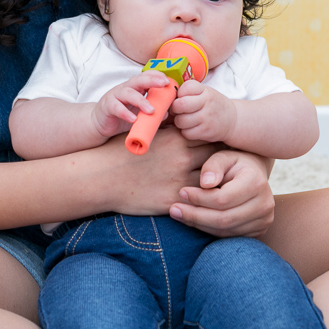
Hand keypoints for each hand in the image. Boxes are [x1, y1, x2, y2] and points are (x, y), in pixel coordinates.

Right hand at [92, 71, 172, 137]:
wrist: (100, 122)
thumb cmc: (122, 114)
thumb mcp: (139, 112)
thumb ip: (152, 111)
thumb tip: (167, 113)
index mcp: (135, 87)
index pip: (146, 76)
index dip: (156, 76)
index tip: (168, 80)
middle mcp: (125, 88)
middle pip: (138, 80)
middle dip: (152, 80)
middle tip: (164, 84)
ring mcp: (115, 96)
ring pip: (128, 93)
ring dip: (141, 101)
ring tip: (151, 110)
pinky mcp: (107, 106)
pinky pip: (116, 108)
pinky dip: (125, 113)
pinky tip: (133, 119)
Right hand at [98, 127, 216, 215]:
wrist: (101, 177)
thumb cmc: (122, 153)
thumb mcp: (148, 135)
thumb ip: (171, 132)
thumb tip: (188, 126)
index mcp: (177, 139)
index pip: (210, 137)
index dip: (216, 142)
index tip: (219, 147)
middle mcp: (182, 159)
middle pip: (217, 158)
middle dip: (222, 161)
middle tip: (227, 166)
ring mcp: (179, 181)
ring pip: (212, 182)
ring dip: (216, 182)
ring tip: (220, 184)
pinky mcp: (173, 201)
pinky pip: (198, 202)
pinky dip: (204, 201)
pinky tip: (204, 201)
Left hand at [168, 149, 275, 237]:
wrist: (253, 173)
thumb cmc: (233, 162)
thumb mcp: (222, 156)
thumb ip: (213, 166)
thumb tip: (205, 183)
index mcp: (257, 182)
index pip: (223, 199)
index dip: (199, 198)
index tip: (181, 192)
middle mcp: (265, 204)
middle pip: (224, 219)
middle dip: (195, 216)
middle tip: (173, 209)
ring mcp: (264, 220)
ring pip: (225, 230)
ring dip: (199, 224)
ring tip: (179, 214)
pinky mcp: (258, 231)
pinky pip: (228, 236)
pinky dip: (208, 229)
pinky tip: (193, 220)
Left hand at [169, 80, 236, 143]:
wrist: (231, 120)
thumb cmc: (211, 105)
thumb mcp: (203, 92)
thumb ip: (187, 93)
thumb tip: (165, 99)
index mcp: (204, 90)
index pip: (185, 88)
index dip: (178, 94)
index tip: (181, 98)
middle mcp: (207, 102)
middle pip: (180, 105)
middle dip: (174, 109)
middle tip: (178, 111)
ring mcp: (207, 117)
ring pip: (181, 121)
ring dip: (179, 122)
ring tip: (185, 120)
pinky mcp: (207, 132)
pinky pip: (186, 133)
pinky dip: (186, 132)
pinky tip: (191, 128)